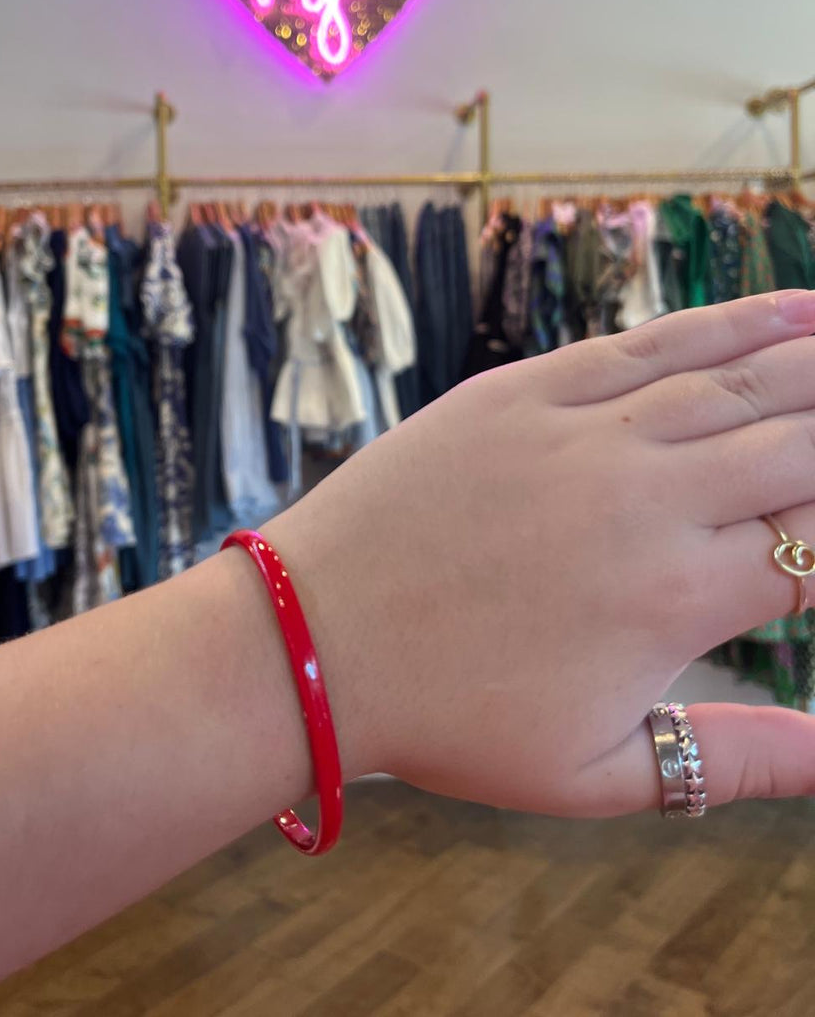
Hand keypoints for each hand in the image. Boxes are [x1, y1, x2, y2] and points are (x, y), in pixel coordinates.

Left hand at [264, 291, 814, 815]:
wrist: (314, 640)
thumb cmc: (449, 718)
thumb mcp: (597, 773)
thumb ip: (732, 763)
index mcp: (680, 597)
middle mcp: (651, 499)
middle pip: (803, 442)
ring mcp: (588, 432)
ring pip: (743, 378)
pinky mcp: (528, 389)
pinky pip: (651, 343)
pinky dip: (732, 320)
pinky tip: (793, 308)